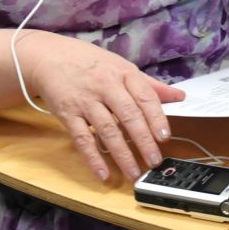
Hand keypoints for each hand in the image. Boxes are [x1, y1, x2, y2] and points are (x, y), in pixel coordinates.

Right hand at [18, 33, 186, 181]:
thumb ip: (150, 85)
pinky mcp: (67, 114)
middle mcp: (105, 86)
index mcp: (123, 73)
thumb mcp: (121, 66)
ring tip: (133, 172)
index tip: (165, 137)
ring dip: (121, 154)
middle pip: (128, 115)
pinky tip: (102, 173)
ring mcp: (86, 100)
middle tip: (154, 161)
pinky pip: (82, 138)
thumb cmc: (90, 63)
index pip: (145, 97)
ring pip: (107, 129)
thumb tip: (179, 96)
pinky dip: (93, 157)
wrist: (49, 56)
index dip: (156, 118)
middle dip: (143, 140)